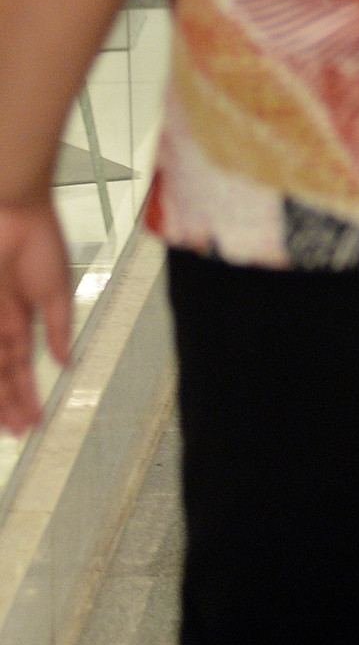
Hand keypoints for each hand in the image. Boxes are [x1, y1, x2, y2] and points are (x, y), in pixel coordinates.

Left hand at [0, 197, 72, 435]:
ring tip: (10, 425)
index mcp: (19, 318)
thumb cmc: (37, 241)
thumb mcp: (57, 292)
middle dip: (9, 404)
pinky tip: (3, 388)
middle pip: (2, 374)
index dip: (26, 394)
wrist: (13, 212)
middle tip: (18, 433)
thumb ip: (59, 328)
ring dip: (0, 397)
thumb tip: (66, 361)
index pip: (20, 366)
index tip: (33, 419)